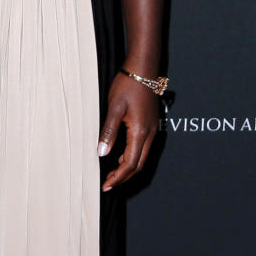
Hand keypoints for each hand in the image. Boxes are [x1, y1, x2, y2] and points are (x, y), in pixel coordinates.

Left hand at [97, 72, 158, 191]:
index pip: (130, 163)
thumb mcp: (114, 108)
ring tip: (112, 174)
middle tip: (108, 184)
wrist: (143, 69)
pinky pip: (144, 148)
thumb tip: (102, 153)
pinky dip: (132, 157)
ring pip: (142, 157)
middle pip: (138, 165)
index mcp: (140, 132)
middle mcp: (150, 133)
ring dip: (128, 168)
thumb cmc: (128, 85)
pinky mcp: (151, 125)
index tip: (106, 185)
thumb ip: (109, 132)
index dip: (118, 177)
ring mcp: (152, 130)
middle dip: (123, 177)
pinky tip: (120, 156)